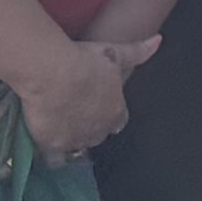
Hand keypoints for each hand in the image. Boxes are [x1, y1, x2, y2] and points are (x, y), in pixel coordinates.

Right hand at [8, 31, 154, 160]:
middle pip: (97, 134)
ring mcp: (77, 141)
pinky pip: (55, 159)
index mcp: (116, 112)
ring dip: (70, 139)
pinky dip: (51, 154)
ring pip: (77, 146)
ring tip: (56, 127)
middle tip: (72, 112)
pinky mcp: (54, 146)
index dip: (107, 113)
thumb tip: (158, 41)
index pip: (118, 120)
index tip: (96, 104)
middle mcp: (100, 131)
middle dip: (89, 126)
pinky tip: (43, 145)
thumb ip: (137, 52)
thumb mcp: (115, 53)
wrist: (54, 74)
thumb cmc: (85, 61)